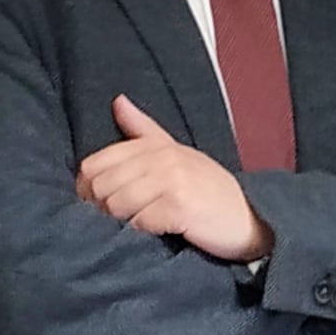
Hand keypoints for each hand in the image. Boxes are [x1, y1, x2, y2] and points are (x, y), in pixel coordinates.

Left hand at [76, 95, 273, 261]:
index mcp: (154, 145)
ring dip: (122, 223)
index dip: (87, 190)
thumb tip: (117, 101)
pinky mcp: (180, 206)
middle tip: (121, 221)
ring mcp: (172, 180)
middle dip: (103, 209)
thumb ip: (142, 129)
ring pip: (117, 205)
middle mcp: (162, 157)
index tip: (100, 205)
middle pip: (101, 187)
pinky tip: (157, 233)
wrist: (248, 218)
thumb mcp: (175, 151)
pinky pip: (139, 223)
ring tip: (140, 226)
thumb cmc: (206, 188)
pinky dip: (142, 234)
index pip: (93, 165)